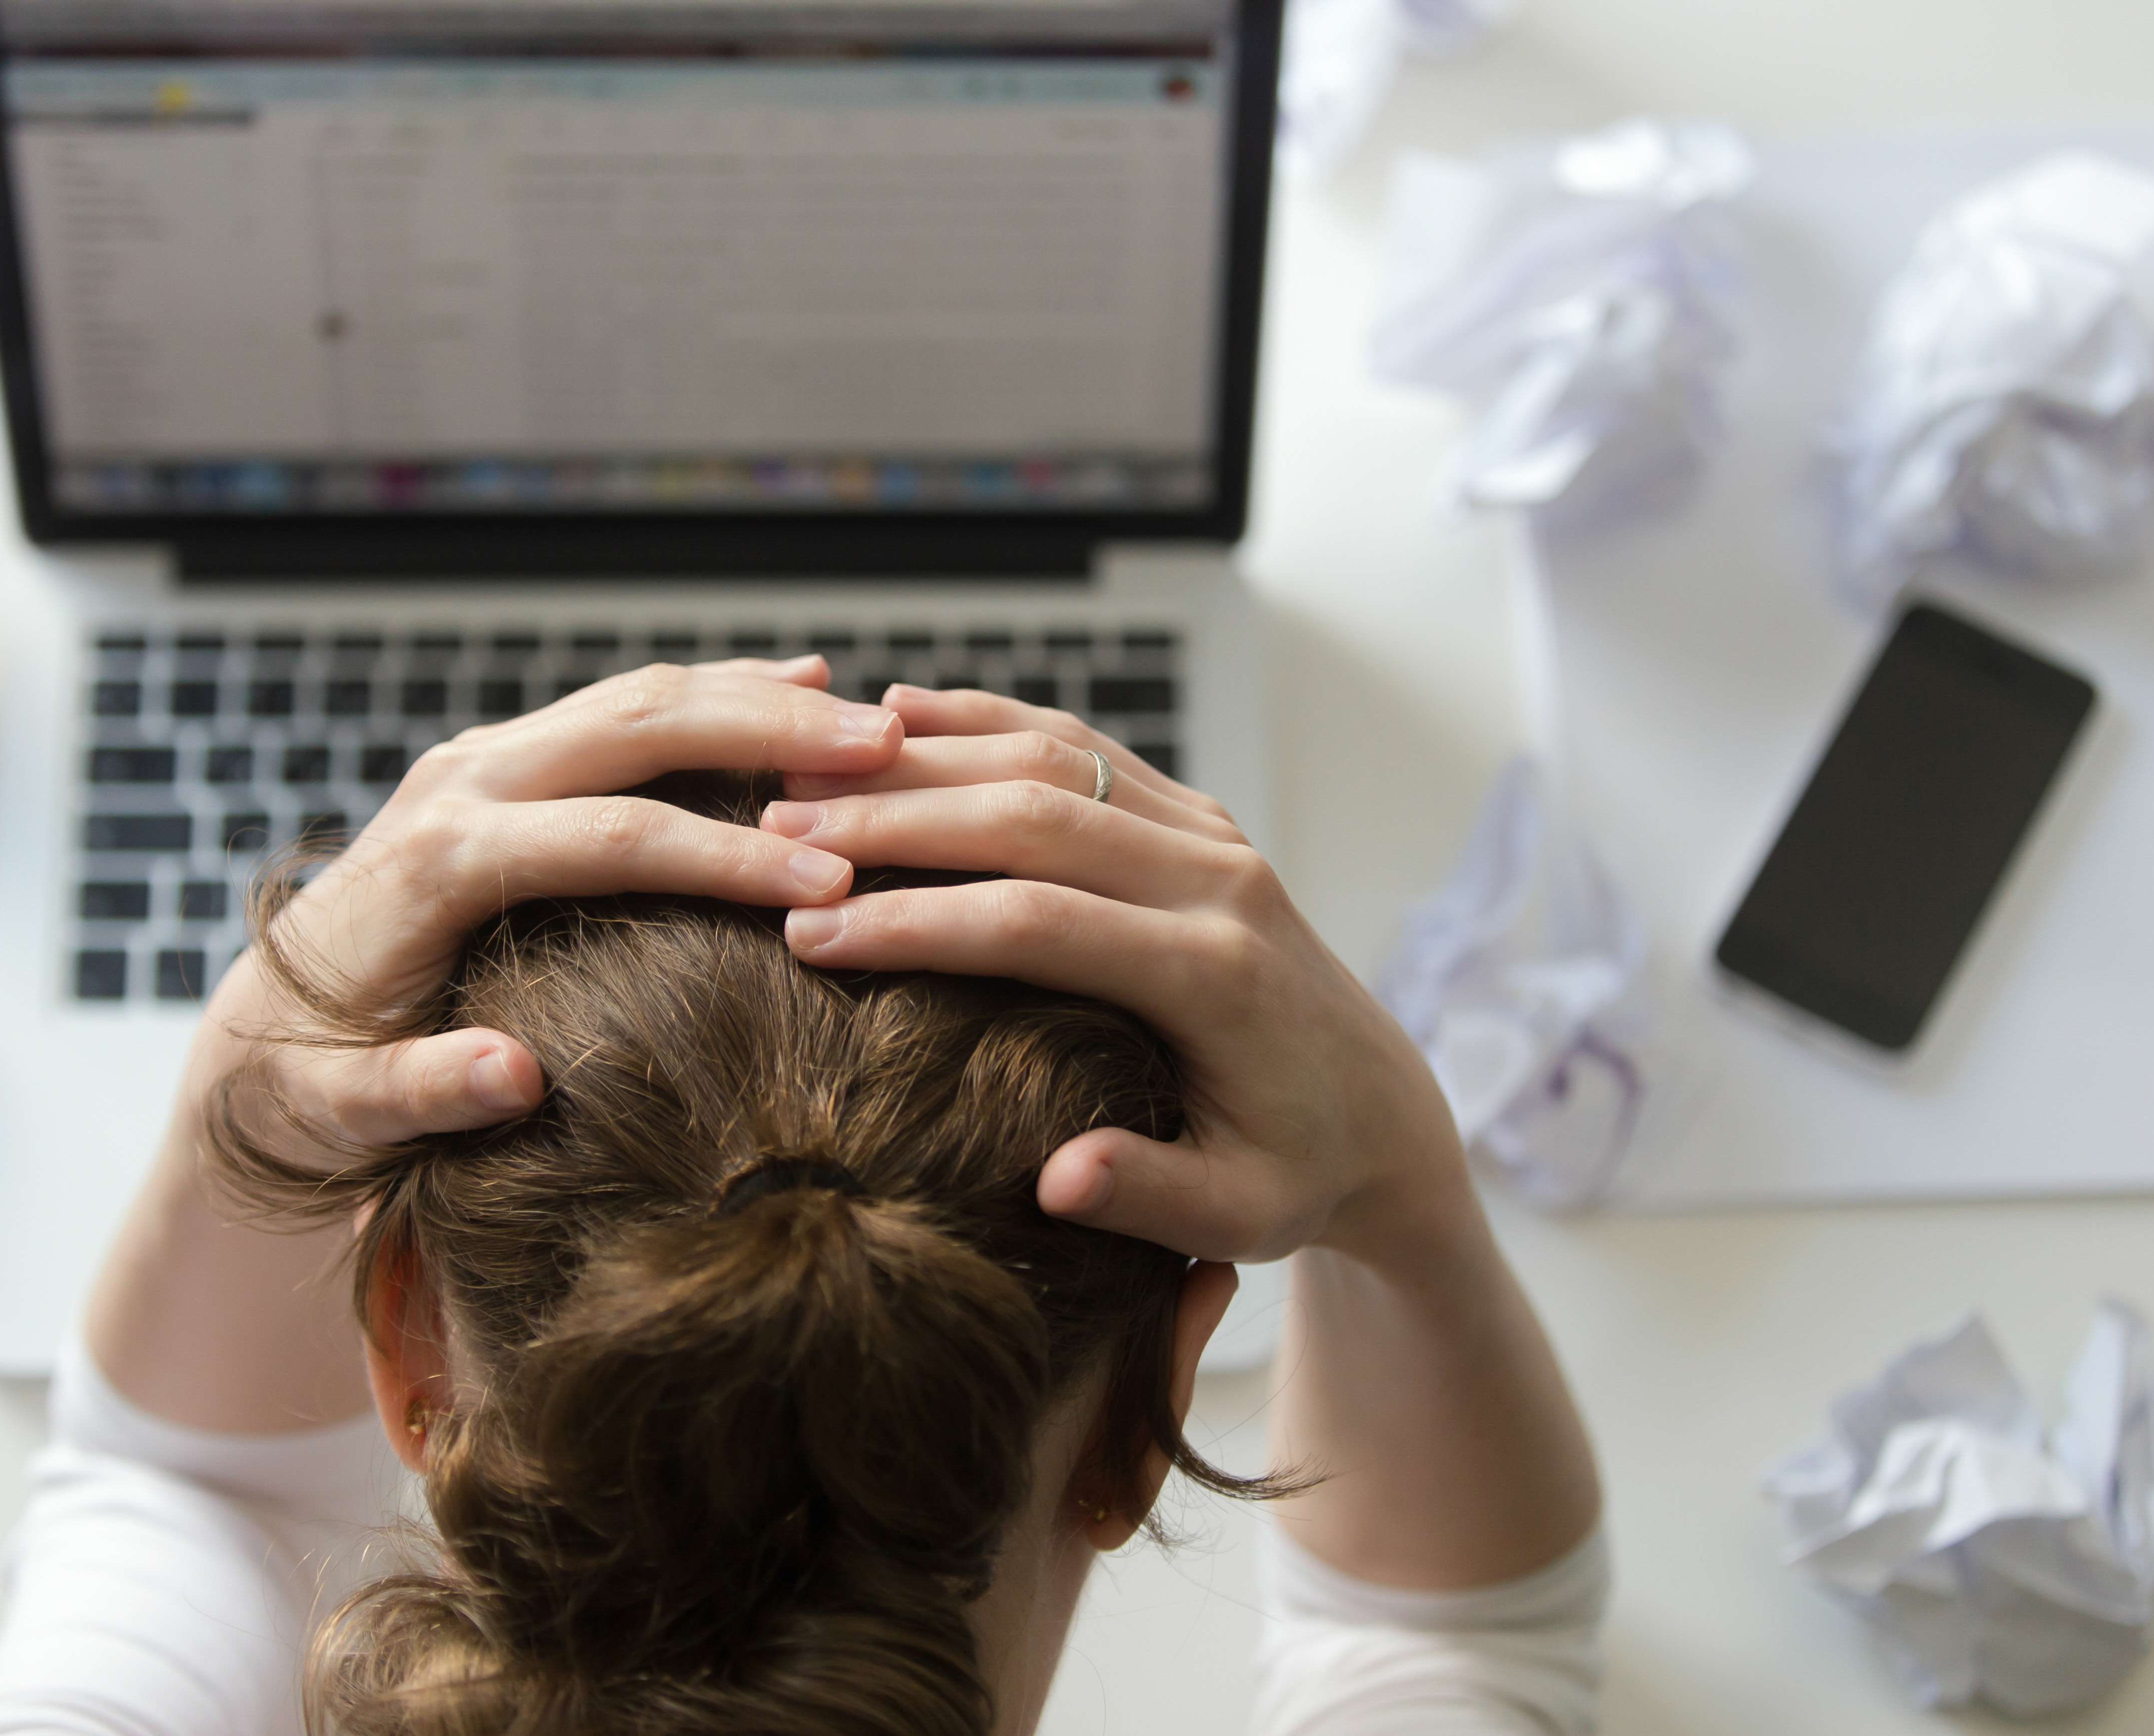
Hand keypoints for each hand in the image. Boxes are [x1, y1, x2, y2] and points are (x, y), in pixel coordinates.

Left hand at [194, 657, 902, 1158]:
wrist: (254, 1028)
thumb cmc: (307, 1082)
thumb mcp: (337, 1111)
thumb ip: (415, 1094)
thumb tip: (514, 1078)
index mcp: (435, 862)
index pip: (609, 839)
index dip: (724, 856)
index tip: (829, 881)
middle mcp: (459, 785)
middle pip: (636, 728)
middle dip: (767, 735)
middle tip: (884, 752)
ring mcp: (482, 761)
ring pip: (639, 699)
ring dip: (757, 700)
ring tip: (871, 721)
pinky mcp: (504, 761)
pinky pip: (625, 709)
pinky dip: (716, 694)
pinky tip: (799, 686)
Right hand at [759, 685, 1469, 1269]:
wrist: (1381, 1109)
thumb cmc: (1297, 1172)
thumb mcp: (1242, 1216)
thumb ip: (1151, 1197)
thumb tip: (1057, 1184)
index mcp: (1217, 973)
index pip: (1040, 923)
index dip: (917, 922)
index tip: (810, 934)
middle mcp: (1218, 879)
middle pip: (1034, 816)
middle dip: (894, 820)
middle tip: (771, 833)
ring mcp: (1210, 834)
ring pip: (1051, 756)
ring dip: (923, 758)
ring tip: (803, 773)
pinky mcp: (1197, 815)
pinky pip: (1081, 743)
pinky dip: (987, 720)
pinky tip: (897, 714)